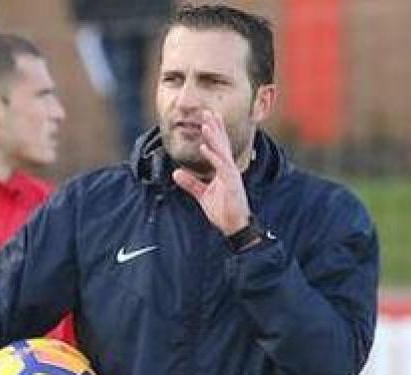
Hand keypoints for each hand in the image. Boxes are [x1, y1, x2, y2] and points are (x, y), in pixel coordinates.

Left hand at [171, 109, 252, 236]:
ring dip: (214, 138)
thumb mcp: (202, 195)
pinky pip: (221, 166)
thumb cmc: (223, 211)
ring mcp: (231, 175)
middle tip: (208, 111)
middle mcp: (228, 169)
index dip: (214, 132)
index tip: (208, 118)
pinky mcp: (231, 183)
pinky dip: (213, 156)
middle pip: (221, 144)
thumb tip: (176, 173)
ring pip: (221, 152)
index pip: (218, 147)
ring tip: (205, 125)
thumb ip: (190, 183)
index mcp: (223, 170)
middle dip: (215, 127)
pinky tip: (205, 147)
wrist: (234, 226)